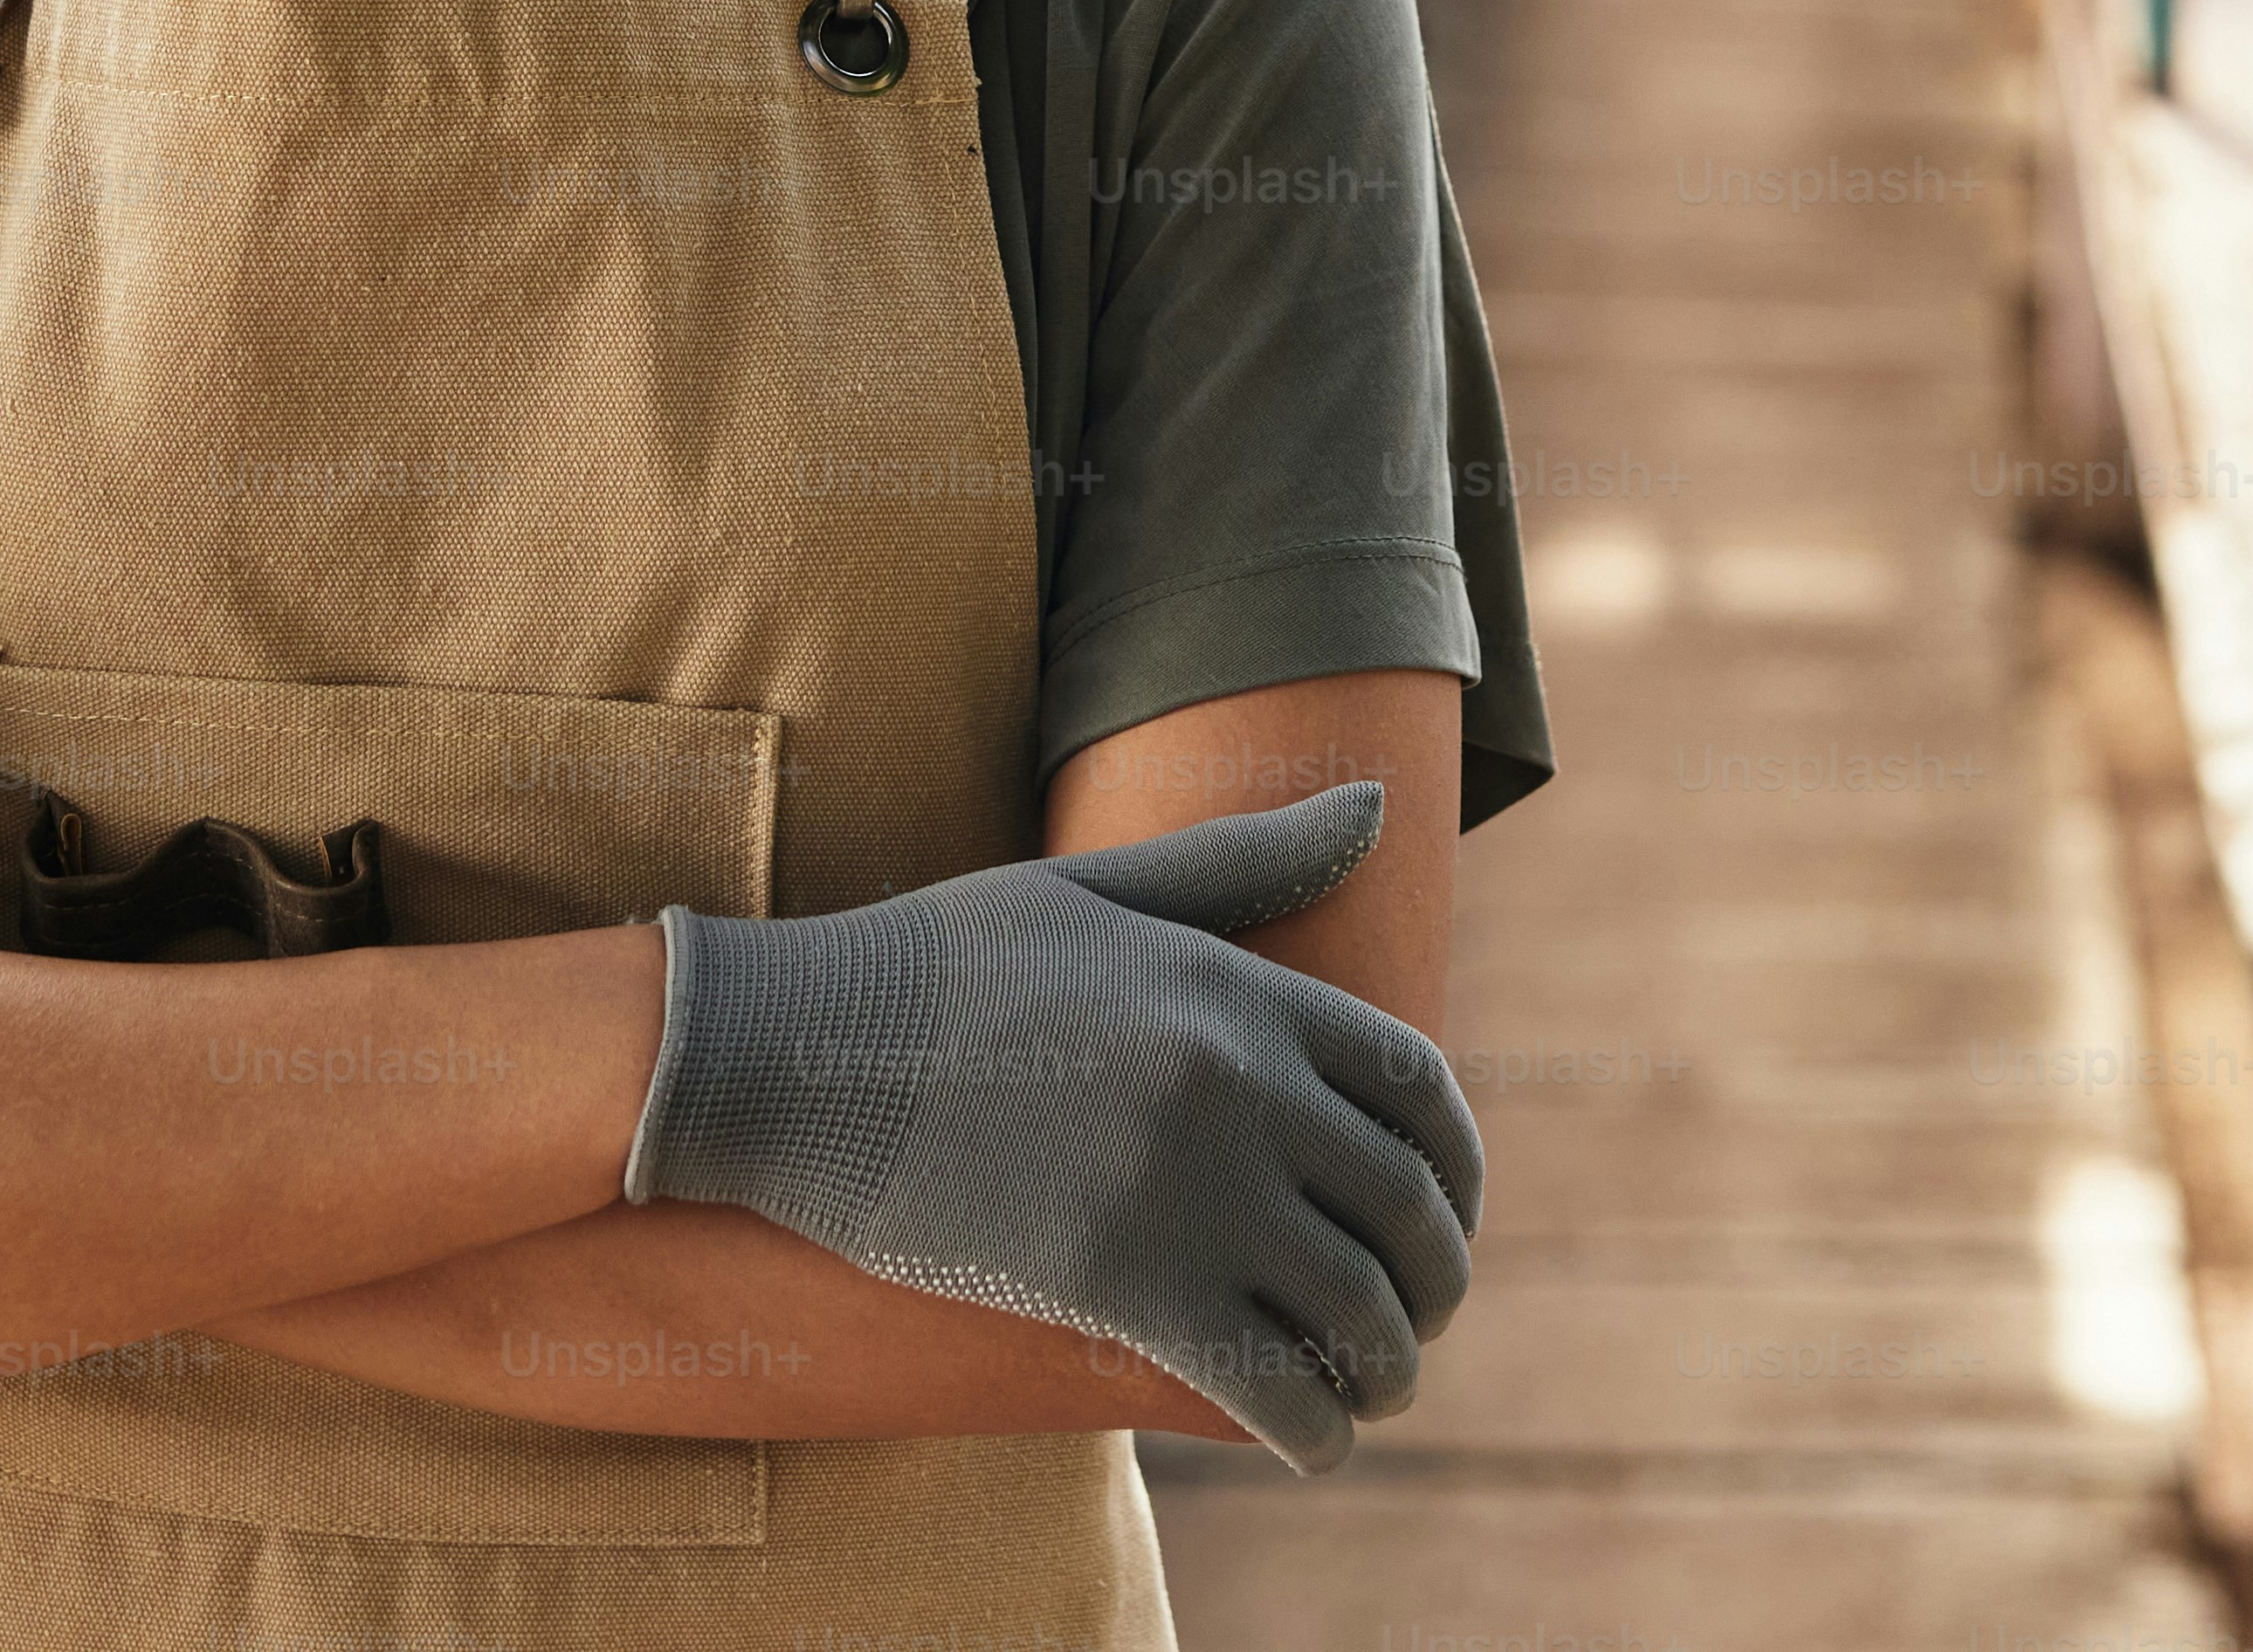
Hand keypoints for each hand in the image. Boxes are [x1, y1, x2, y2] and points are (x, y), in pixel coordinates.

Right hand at [620, 779, 1478, 1472]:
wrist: (793, 1054)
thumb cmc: (936, 964)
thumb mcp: (1097, 890)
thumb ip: (1245, 858)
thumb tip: (1378, 806)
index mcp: (1240, 989)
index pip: (1421, 1089)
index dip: (1459, 1167)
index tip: (1443, 1211)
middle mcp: (1236, 1086)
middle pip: (1408, 1208)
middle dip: (1436, 1280)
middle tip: (1420, 1317)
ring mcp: (1182, 1187)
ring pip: (1356, 1308)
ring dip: (1390, 1367)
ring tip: (1378, 1388)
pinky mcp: (1117, 1284)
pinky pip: (1267, 1381)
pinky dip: (1317, 1429)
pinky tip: (1320, 1446)